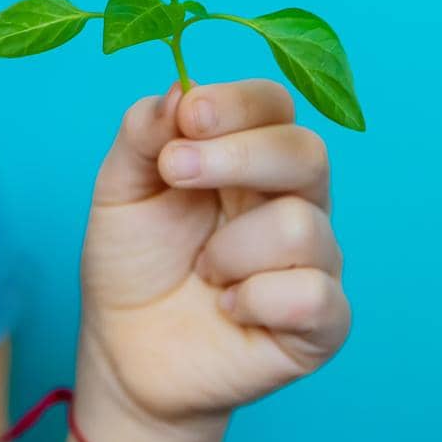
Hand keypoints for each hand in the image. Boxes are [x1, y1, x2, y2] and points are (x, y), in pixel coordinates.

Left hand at [73, 78, 349, 441]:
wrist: (126, 354)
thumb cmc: (133, 264)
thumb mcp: (120, 188)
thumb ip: (144, 132)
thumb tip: (180, 88)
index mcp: (250, 157)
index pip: (274, 105)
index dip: (237, 104)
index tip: (189, 117)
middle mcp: (293, 199)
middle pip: (307, 151)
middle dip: (237, 158)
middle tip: (174, 174)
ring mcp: (314, 260)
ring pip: (299, 226)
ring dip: (231, 250)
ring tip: (203, 271)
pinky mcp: (322, 322)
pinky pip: (313, 295)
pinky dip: (257, 300)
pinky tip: (229, 307)